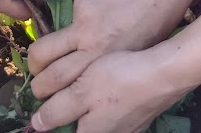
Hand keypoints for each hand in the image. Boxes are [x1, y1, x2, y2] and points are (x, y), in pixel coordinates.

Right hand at [28, 0, 192, 99]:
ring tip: (67, 43)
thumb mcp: (132, 52)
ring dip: (54, 43)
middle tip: (36, 75)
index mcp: (103, 57)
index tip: (43, 91)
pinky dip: (83, 10)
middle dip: (35, 69)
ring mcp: (81, 11)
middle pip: (42, 57)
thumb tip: (84, 71)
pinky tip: (104, 4)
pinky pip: (74, 6)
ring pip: (54, 32)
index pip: (59, 78)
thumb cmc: (157, 21)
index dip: (45, 86)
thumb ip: (104, 61)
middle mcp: (88, 36)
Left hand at [30, 48, 189, 132]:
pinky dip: (102, 105)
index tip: (43, 110)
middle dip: (66, 114)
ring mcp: (126, 130)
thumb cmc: (119, 81)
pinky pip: (111, 116)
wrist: (164, 74)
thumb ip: (56, 111)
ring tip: (82, 86)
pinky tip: (106, 86)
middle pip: (79, 129)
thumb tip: (36, 125)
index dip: (49, 123)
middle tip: (60, 94)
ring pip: (95, 123)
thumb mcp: (80, 92)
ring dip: (84, 110)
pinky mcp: (136, 119)